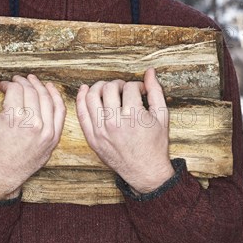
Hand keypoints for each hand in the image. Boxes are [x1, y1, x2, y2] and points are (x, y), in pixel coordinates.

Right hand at [0, 72, 65, 199]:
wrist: (1, 174)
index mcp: (13, 118)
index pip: (16, 89)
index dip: (8, 84)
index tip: (3, 86)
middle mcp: (33, 123)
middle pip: (31, 91)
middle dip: (22, 82)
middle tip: (16, 80)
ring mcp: (46, 131)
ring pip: (47, 98)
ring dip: (39, 85)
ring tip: (32, 80)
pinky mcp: (54, 137)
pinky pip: (60, 112)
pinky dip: (56, 97)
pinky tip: (49, 89)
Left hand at [76, 67, 173, 193]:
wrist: (145, 171)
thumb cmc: (155, 145)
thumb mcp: (161, 116)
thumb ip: (155, 91)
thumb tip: (150, 71)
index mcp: (134, 116)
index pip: (130, 87)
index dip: (137, 85)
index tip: (139, 90)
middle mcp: (115, 122)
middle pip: (110, 88)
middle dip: (118, 84)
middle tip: (124, 89)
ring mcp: (101, 130)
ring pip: (92, 96)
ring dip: (100, 87)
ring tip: (108, 89)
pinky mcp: (92, 137)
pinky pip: (81, 113)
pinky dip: (81, 98)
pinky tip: (85, 90)